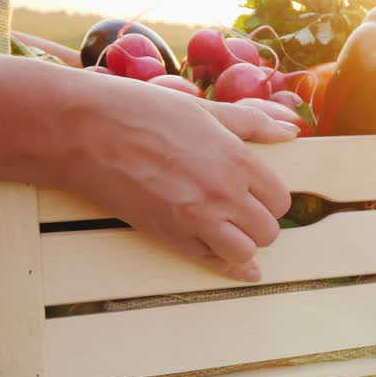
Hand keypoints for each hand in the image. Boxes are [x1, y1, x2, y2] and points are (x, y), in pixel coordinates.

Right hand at [56, 78, 296, 281]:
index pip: (280, 197)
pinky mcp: (168, 237)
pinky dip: (230, 268)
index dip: (272, 197)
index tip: (260, 193)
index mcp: (236, 159)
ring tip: (234, 230)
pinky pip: (213, 264)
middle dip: (262, 222)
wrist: (85, 131)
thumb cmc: (141, 111)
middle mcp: (222, 193)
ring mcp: (196, 220)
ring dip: (245, 244)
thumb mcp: (202, 108)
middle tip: (247, 212)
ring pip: (246, 252)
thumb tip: (290, 131)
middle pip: (269, 229)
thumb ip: (251, 122)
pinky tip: (242, 268)